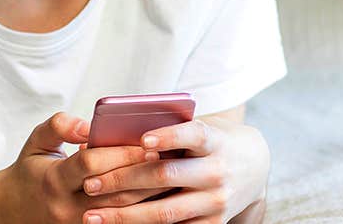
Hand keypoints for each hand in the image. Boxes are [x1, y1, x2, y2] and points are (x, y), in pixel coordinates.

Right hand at [0, 112, 177, 223]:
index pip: (90, 165)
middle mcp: (67, 207)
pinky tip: (160, 199)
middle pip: (114, 192)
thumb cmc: (31, 170)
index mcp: (53, 180)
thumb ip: (59, 126)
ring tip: (174, 177)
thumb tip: (86, 124)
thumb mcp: (36, 142)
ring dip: (150, 196)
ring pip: (122, 213)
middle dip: (145, 174)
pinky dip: (141, 212)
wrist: (12, 211)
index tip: (147, 142)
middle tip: (172, 159)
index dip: (120, 153)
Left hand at [78, 117, 269, 223]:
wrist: (252, 166)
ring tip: (92, 215)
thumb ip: (165, 131)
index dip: (169, 137)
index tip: (142, 141)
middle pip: (165, 176)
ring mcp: (216, 202)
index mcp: (213, 141)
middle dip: (123, 180)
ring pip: (164, 211)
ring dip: (124, 215)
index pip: (193, 135)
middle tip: (90, 184)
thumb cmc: (208, 142)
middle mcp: (217, 172)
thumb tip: (110, 134)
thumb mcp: (197, 128)